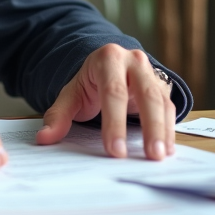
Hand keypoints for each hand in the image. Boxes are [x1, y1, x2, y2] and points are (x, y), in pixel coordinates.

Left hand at [35, 43, 175, 160]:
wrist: (110, 66)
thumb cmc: (90, 83)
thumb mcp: (72, 95)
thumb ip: (59, 116)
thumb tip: (44, 138)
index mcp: (108, 59)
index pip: (113, 92)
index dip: (115, 123)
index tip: (116, 151)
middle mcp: (134, 61)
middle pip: (145, 95)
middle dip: (150, 127)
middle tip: (150, 155)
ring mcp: (151, 72)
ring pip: (161, 102)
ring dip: (163, 131)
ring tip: (160, 156)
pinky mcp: (163, 86)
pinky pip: (169, 108)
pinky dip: (169, 129)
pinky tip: (167, 149)